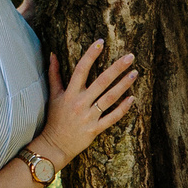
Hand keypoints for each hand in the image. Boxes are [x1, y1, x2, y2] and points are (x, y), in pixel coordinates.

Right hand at [35, 38, 138, 166]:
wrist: (54, 145)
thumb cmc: (55, 118)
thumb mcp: (53, 95)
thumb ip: (54, 74)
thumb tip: (52, 54)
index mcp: (70, 93)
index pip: (81, 69)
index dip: (90, 55)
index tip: (100, 43)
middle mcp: (80, 103)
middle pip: (101, 82)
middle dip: (117, 68)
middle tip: (130, 56)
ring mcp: (89, 117)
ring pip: (109, 98)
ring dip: (123, 85)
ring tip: (135, 73)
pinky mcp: (95, 129)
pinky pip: (112, 117)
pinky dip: (122, 109)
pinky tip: (133, 98)